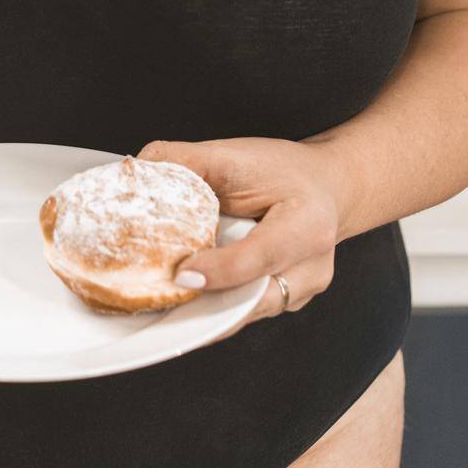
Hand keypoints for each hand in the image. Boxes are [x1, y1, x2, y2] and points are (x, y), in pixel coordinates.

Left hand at [135, 136, 344, 345]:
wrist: (326, 187)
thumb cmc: (282, 169)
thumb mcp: (238, 154)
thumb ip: (191, 161)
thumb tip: (141, 170)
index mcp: (308, 224)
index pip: (261, 255)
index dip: (220, 270)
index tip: (181, 275)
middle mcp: (312, 268)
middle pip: (252, 298)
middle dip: (204, 304)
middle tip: (159, 299)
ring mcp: (303, 292)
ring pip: (246, 313)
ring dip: (205, 311)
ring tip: (163, 303)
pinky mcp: (289, 303)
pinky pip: (246, 312)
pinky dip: (215, 308)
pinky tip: (185, 300)